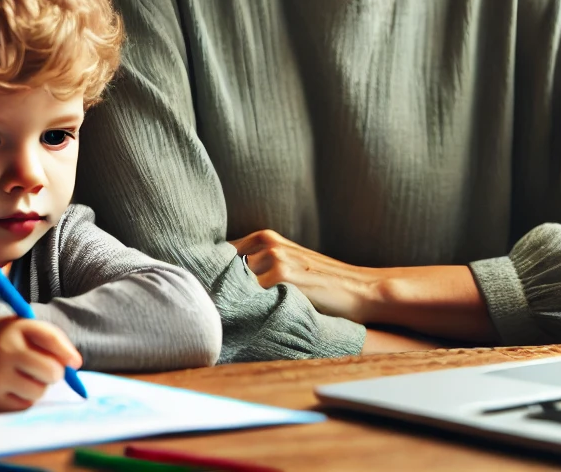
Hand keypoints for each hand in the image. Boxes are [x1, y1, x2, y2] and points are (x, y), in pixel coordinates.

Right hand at [0, 316, 81, 410]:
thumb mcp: (15, 327)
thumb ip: (44, 339)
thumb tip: (74, 364)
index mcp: (15, 327)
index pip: (51, 338)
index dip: (67, 352)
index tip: (75, 363)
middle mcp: (6, 351)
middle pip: (50, 370)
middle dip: (55, 373)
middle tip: (48, 372)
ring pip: (39, 391)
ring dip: (39, 387)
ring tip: (26, 378)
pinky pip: (23, 405)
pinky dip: (25, 399)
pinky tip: (13, 388)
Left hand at [229, 230, 496, 343]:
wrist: (360, 290)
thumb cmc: (321, 285)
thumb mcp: (287, 268)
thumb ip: (257, 270)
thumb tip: (219, 289)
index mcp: (265, 238)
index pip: (218, 256)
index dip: (207, 276)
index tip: (200, 294)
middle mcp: (266, 242)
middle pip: (220, 269)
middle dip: (213, 291)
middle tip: (206, 312)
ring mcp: (274, 257)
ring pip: (232, 283)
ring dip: (226, 303)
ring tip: (222, 322)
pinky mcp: (282, 275)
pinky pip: (249, 295)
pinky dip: (243, 310)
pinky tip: (242, 324)